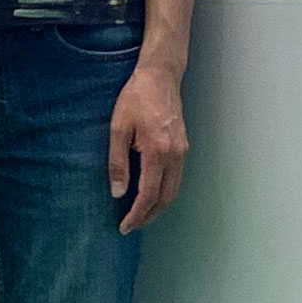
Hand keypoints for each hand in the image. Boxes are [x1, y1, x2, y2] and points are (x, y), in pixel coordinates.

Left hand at [109, 55, 187, 233]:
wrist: (160, 76)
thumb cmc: (136, 98)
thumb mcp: (118, 127)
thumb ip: (117, 162)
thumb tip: (118, 193)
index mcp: (157, 151)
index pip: (149, 194)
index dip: (137, 214)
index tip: (124, 226)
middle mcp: (175, 155)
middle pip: (166, 198)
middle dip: (149, 216)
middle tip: (131, 225)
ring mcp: (183, 151)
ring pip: (175, 190)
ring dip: (159, 206)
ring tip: (140, 214)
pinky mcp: (184, 146)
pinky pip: (177, 178)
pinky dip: (166, 192)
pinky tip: (152, 193)